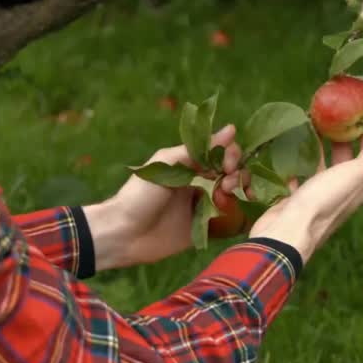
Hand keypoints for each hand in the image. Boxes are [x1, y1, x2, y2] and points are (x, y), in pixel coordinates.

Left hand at [83, 124, 247, 270]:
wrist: (123, 234)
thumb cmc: (139, 195)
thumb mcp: (166, 164)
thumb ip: (197, 149)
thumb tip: (231, 129)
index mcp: (190, 164)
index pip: (221, 153)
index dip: (231, 156)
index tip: (228, 166)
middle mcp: (199, 182)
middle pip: (231, 172)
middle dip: (237, 175)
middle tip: (228, 186)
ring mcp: (202, 205)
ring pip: (232, 194)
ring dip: (238, 193)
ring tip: (226, 199)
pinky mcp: (203, 228)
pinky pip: (227, 220)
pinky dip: (236, 215)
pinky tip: (237, 213)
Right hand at [248, 123, 362, 264]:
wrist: (288, 232)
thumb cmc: (325, 200)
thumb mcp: (355, 173)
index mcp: (358, 186)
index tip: (359, 111)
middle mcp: (340, 191)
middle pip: (345, 160)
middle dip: (341, 137)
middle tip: (332, 113)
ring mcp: (317, 196)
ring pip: (321, 167)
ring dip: (318, 148)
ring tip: (310, 125)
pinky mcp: (295, 199)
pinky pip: (298, 177)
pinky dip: (296, 163)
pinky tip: (289, 149)